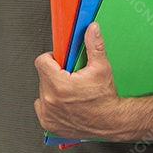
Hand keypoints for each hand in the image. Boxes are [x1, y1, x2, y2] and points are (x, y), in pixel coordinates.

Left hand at [34, 23, 122, 139]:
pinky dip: (51, 104)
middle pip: (43, 76)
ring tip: (70, 92)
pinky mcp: (48, 122)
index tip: (61, 62)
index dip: (52, 58)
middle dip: (55, 74)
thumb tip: (91, 29)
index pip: (41, 62)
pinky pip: (42, 107)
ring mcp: (48, 113)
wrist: (111, 123)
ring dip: (53, 89)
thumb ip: (94, 45)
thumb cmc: (106, 100)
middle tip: (71, 78)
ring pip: (42, 91)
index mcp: (59, 85)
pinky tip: (65, 102)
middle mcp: (50, 100)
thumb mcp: (102, 68)